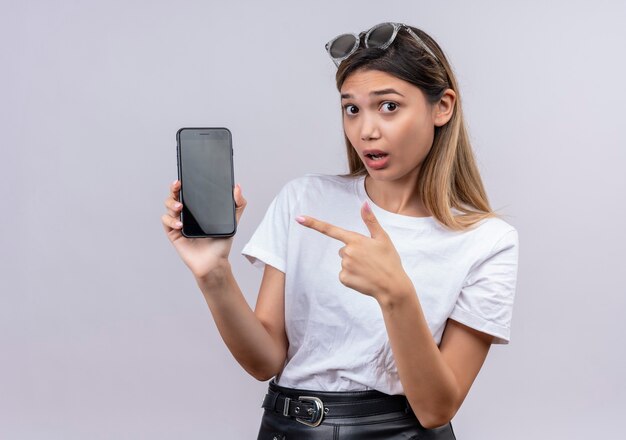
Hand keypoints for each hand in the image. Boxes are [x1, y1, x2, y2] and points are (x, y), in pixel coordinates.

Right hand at [161, 180, 246, 278]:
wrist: (215, 262)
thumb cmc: (221, 243)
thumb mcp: (233, 221)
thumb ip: (238, 204)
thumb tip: (237, 187)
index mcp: (198, 208)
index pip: (188, 192)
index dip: (183, 183)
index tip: (183, 177)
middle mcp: (187, 214)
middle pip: (174, 196)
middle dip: (174, 189)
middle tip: (178, 185)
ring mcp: (178, 223)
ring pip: (168, 207)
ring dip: (172, 204)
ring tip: (180, 208)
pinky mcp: (173, 234)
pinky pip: (166, 223)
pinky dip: (170, 221)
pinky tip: (180, 224)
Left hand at [295, 201, 412, 300]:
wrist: (393, 287)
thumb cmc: (389, 261)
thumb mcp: (382, 238)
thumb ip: (370, 221)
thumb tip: (364, 203)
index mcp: (355, 240)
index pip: (331, 229)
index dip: (313, 223)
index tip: (298, 218)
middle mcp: (347, 252)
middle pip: (343, 249)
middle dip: (354, 253)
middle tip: (370, 260)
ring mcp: (345, 266)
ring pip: (344, 262)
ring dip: (354, 265)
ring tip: (369, 269)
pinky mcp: (344, 279)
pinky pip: (344, 275)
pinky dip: (352, 276)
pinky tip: (364, 278)